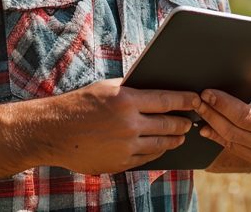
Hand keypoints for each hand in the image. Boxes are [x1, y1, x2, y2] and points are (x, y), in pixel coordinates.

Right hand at [45, 78, 199, 173]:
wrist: (53, 131)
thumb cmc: (81, 104)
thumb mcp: (107, 87)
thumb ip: (133, 88)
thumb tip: (158, 88)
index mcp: (126, 100)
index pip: (166, 100)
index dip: (185, 100)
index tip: (197, 99)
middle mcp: (128, 124)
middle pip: (168, 125)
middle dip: (183, 122)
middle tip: (191, 120)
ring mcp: (124, 147)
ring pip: (160, 144)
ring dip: (174, 140)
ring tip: (181, 135)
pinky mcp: (119, 164)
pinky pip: (146, 159)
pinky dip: (157, 152)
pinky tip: (161, 147)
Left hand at [197, 81, 250, 172]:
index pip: (244, 116)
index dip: (224, 105)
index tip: (209, 93)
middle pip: (232, 129)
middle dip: (212, 113)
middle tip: (197, 99)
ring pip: (227, 139)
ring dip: (210, 123)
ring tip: (198, 108)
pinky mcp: (249, 160)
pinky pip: (228, 146)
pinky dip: (214, 136)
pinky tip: (202, 127)